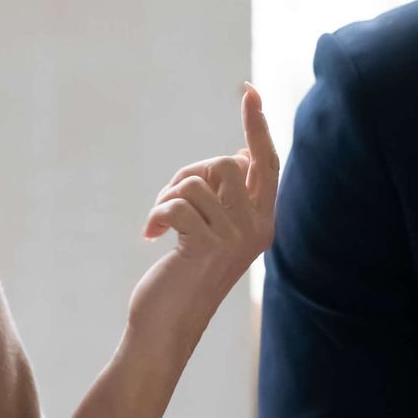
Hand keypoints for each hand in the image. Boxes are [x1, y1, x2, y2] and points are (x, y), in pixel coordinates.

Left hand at [132, 83, 280, 327]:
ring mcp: (234, 239)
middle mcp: (257, 228)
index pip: (265, 162)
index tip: (248, 90)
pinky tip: (152, 237)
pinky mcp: (207, 247)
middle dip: (186, 174)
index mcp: (263, 222)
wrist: (164, 327)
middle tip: (167, 202)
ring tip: (160, 224)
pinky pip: (178, 202)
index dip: (256, 126)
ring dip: (167, 196)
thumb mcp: (211, 232)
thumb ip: (227, 198)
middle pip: (223, 162)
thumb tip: (238, 155)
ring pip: (197, 180)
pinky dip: (158, 213)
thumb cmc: (183, 278)